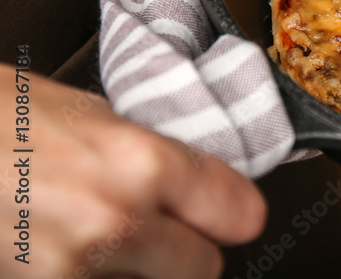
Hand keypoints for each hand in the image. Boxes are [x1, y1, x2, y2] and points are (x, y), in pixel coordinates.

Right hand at [0, 65, 265, 278]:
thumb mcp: (93, 115)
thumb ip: (154, 157)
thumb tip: (198, 185)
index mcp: (144, 162)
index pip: (240, 215)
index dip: (229, 214)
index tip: (222, 215)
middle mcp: (117, 220)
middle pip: (203, 269)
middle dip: (185, 253)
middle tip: (161, 232)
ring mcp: (73, 270)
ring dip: (133, 270)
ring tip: (96, 233)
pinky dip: (89, 277)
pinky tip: (63, 250)